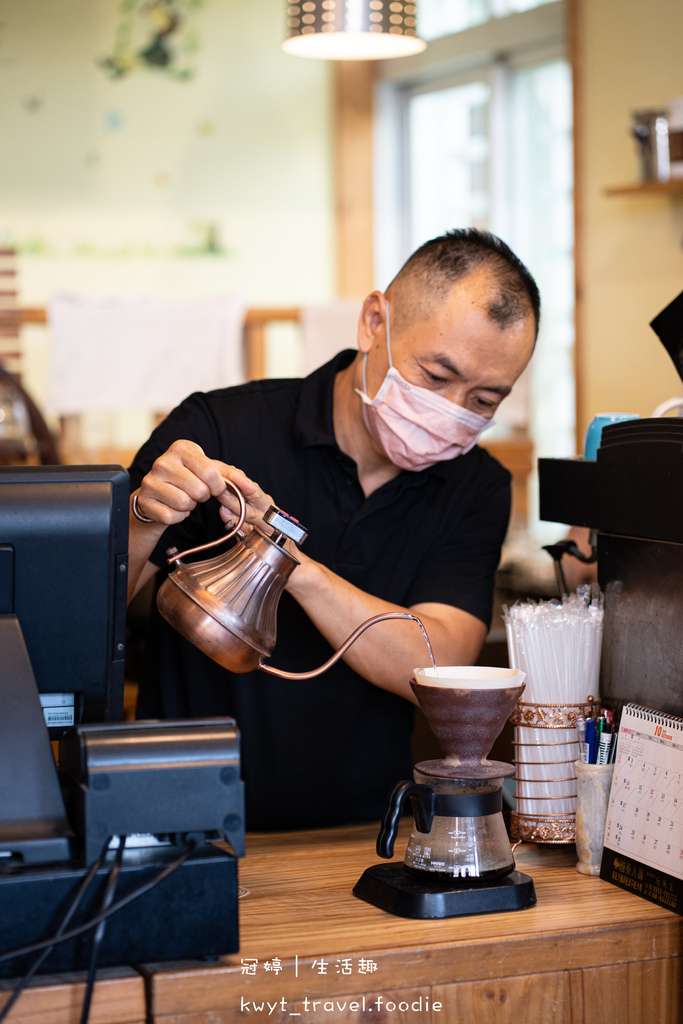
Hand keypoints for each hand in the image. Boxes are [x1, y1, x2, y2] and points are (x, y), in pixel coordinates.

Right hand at [135, 439, 273, 527]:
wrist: (157, 493)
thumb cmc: (188, 478)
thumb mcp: (209, 469)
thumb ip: (229, 474)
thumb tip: (244, 482)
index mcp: (181, 448)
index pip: (211, 473)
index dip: (218, 486)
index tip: (214, 487)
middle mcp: (163, 461)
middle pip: (199, 491)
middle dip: (202, 496)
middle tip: (195, 492)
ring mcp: (150, 481)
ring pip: (185, 504)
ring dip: (190, 506)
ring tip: (184, 497)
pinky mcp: (144, 500)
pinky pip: (171, 516)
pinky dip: (177, 516)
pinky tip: (172, 506)